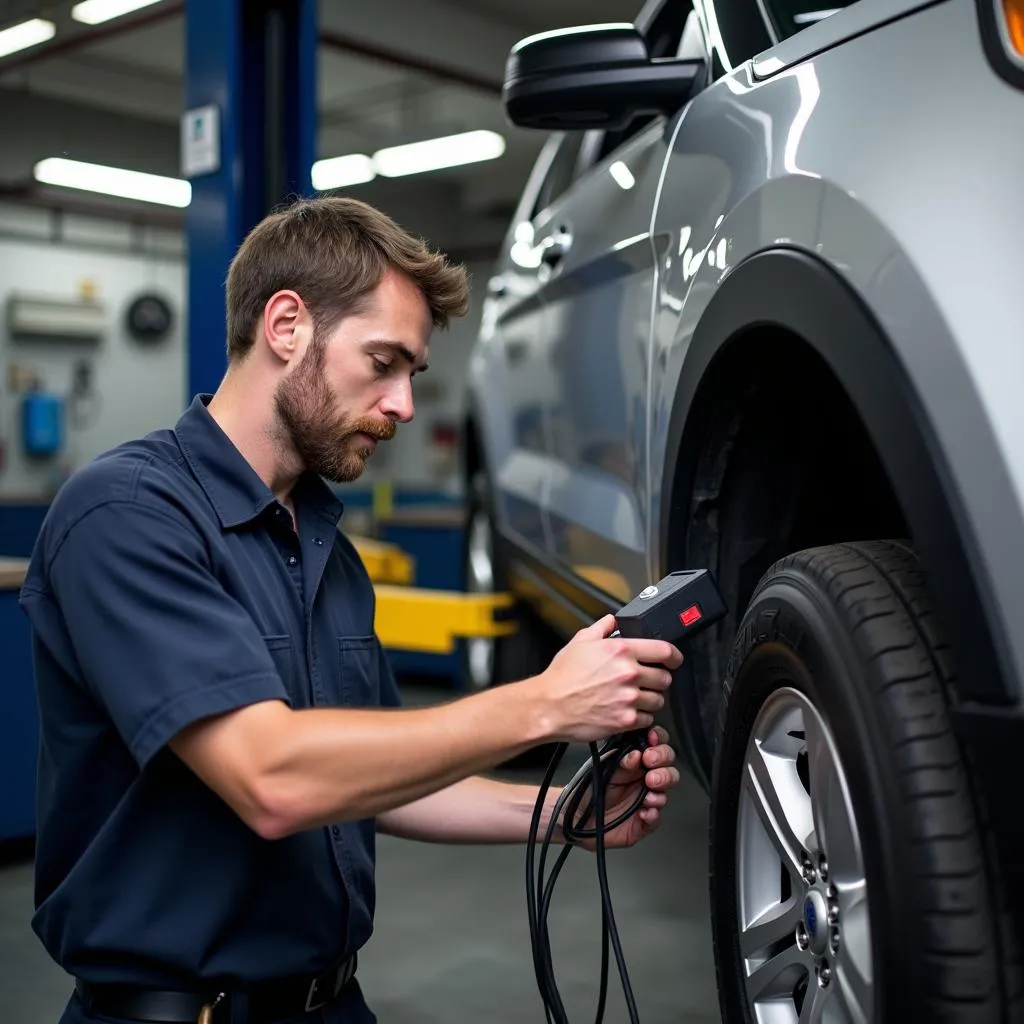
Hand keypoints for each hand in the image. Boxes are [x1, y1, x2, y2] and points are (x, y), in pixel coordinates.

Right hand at [534, 615, 682, 743]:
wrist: (548, 706)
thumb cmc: (561, 677)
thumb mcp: (580, 642)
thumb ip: (601, 628)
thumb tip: (612, 621)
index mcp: (620, 651)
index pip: (664, 651)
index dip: (674, 656)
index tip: (673, 660)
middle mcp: (628, 674)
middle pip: (665, 678)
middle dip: (658, 679)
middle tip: (646, 681)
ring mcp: (629, 698)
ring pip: (658, 700)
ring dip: (650, 699)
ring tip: (633, 697)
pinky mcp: (626, 720)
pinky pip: (648, 719)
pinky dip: (640, 717)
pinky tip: (626, 710)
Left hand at [573, 727, 680, 849]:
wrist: (576, 816)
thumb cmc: (589, 789)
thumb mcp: (604, 768)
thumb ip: (622, 760)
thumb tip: (637, 754)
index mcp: (636, 762)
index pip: (656, 746)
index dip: (658, 740)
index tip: (652, 738)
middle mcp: (644, 780)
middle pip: (668, 766)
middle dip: (663, 761)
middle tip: (650, 762)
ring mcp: (646, 800)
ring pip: (665, 792)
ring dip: (661, 787)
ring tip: (648, 789)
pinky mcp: (643, 822)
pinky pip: (655, 818)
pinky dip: (653, 814)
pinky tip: (645, 811)